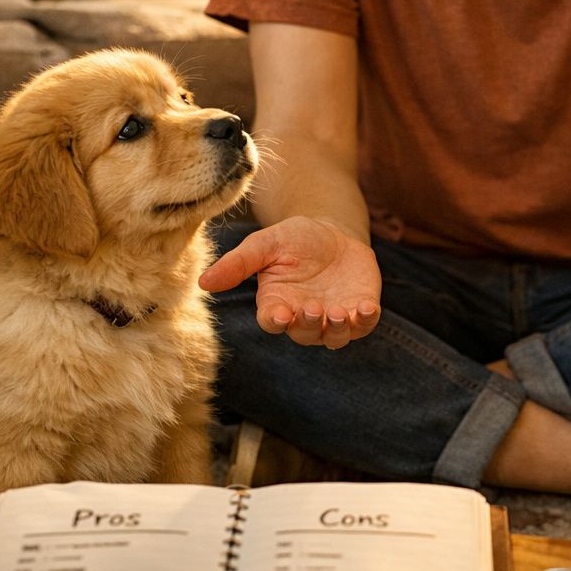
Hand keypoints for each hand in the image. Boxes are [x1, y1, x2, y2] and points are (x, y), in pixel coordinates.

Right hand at [199, 217, 381, 348]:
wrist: (332, 232)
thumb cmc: (294, 240)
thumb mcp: (265, 244)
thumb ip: (238, 263)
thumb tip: (203, 282)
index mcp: (277, 304)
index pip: (273, 321)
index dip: (276, 321)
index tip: (281, 314)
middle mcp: (304, 317)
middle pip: (304, 333)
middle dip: (309, 324)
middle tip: (314, 308)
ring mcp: (333, 318)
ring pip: (334, 338)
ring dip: (337, 330)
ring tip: (338, 312)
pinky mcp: (359, 311)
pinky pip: (363, 326)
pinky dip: (366, 321)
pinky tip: (367, 308)